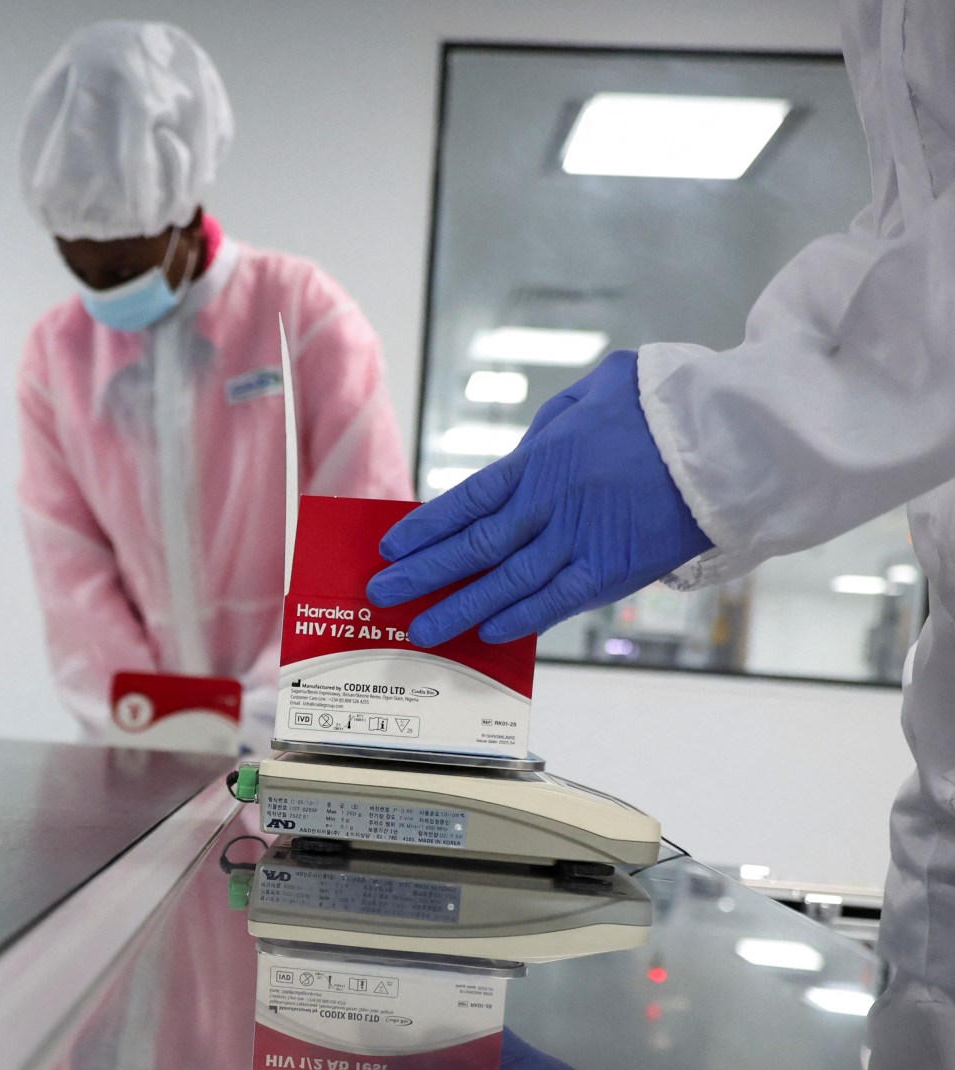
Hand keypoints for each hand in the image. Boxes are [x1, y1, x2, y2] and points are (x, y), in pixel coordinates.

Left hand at [366, 351, 710, 646]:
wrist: (731, 438)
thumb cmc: (664, 406)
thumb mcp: (594, 392)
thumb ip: (549, 428)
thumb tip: (520, 456)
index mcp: (541, 460)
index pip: (465, 500)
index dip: (424, 528)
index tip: (391, 547)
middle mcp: (550, 505)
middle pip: (472, 547)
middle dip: (423, 574)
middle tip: (383, 594)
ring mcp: (580, 541)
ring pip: (504, 582)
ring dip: (457, 608)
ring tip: (420, 629)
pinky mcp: (613, 570)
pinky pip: (555, 601)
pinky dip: (519, 619)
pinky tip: (487, 632)